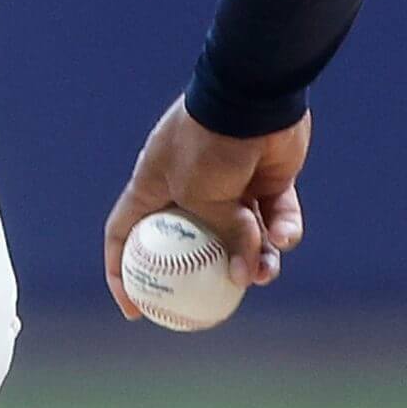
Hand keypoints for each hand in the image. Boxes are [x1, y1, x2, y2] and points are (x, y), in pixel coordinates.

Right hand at [103, 97, 308, 318]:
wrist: (251, 99)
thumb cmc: (208, 144)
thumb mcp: (200, 196)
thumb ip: (220, 237)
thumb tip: (242, 278)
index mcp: (154, 185)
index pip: (124, 233)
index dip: (121, 272)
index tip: (134, 308)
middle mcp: (188, 188)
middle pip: (192, 244)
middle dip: (208, 275)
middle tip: (220, 303)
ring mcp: (229, 184)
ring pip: (242, 236)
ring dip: (256, 258)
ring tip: (267, 272)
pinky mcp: (266, 180)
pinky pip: (275, 216)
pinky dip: (282, 229)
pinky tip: (285, 234)